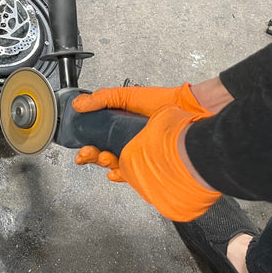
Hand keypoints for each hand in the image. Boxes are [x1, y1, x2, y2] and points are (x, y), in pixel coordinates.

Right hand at [72, 85, 220, 221]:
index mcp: (121, 126)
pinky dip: (121, 176)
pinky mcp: (151, 165)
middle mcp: (129, 141)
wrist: (192, 112)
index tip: (81, 146)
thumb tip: (79, 104)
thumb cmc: (165, 102)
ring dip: (104, 164)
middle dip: (92, 156)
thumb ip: (103, 99)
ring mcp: (140, 153)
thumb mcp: (128, 96)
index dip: (87, 144)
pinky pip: (133, 175)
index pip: (98, 138)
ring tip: (103, 158)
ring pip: (116, 165)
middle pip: (104, 154)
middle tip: (87, 153)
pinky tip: (115, 173)